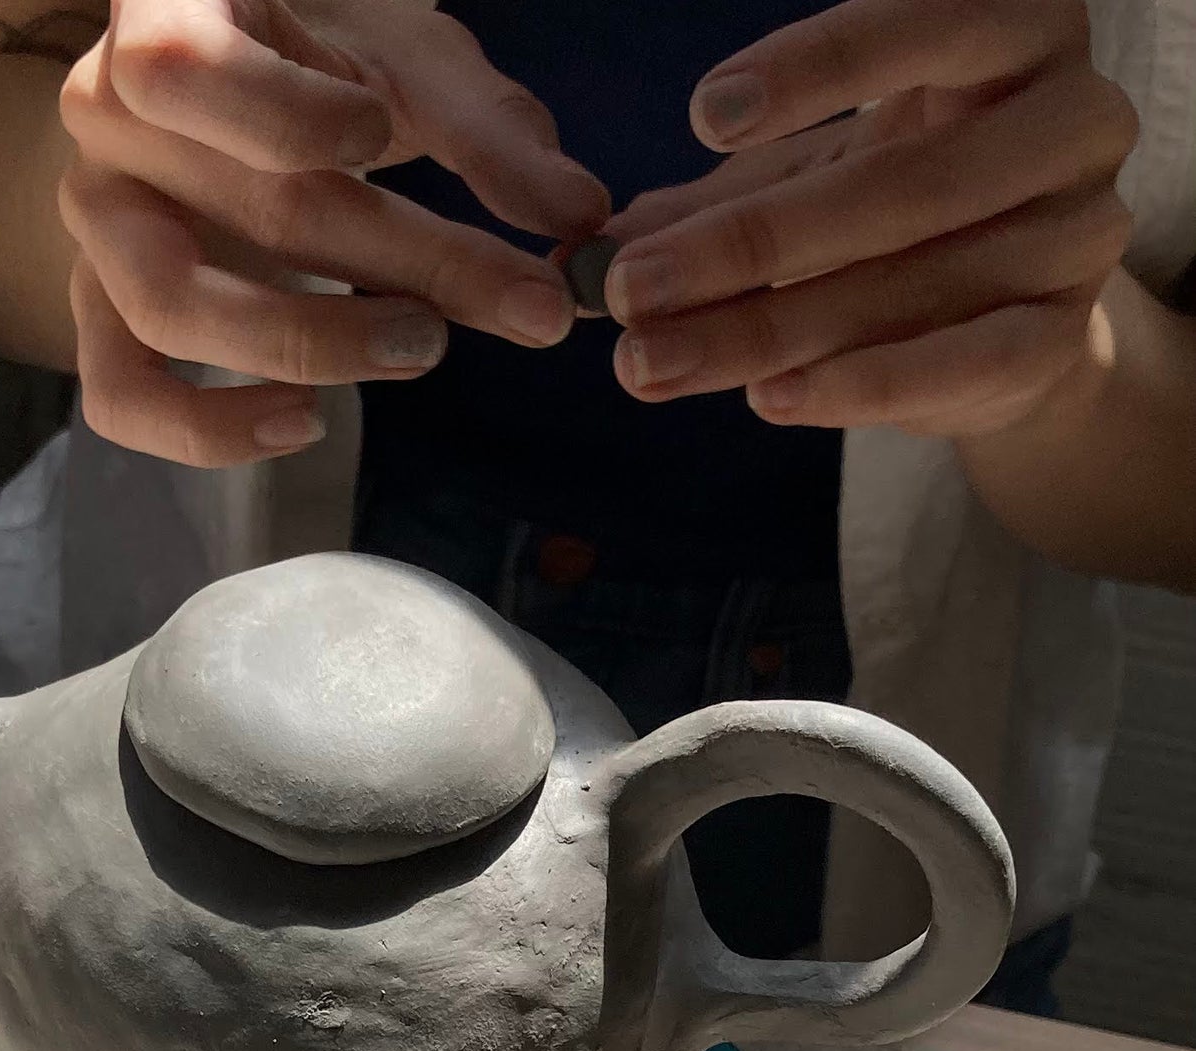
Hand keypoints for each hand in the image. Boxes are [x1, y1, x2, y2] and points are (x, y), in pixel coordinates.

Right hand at [58, 0, 608, 465]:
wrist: (213, 86)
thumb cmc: (314, 56)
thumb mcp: (403, 63)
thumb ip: (486, 134)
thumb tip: (580, 220)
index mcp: (165, 14)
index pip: (186, 69)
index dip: (286, 116)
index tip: (379, 138)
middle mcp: (105, 118)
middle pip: (245, 210)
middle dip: (404, 262)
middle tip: (521, 305)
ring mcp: (95, 222)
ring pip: (171, 308)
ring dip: (310, 345)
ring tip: (423, 350)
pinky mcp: (97, 308)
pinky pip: (121, 393)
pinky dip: (205, 430)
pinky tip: (302, 423)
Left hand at [600, 0, 1140, 437]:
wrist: (1003, 315)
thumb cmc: (889, 206)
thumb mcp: (804, 176)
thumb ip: (710, 200)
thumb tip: (584, 250)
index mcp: (1013, 33)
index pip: (932, 20)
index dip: (820, 67)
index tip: (703, 115)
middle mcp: (1071, 118)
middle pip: (902, 186)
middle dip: (746, 244)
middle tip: (629, 291)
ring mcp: (1079, 231)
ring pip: (917, 283)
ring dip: (767, 331)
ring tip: (651, 364)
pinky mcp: (1065, 337)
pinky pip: (965, 363)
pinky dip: (861, 387)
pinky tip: (767, 399)